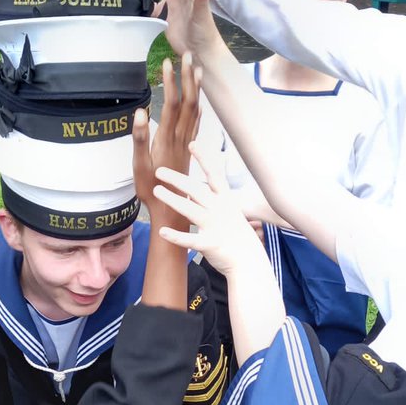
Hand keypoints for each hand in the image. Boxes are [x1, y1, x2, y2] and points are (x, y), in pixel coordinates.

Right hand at [133, 52, 201, 225]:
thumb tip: (140, 111)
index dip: (171, 82)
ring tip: (197, 67)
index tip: (168, 62)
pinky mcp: (190, 148)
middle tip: (188, 54)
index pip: (172, 104)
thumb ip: (139, 138)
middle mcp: (181, 137)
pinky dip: (199, 104)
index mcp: (166, 138)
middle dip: (188, 76)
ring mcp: (187, 142)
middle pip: (189, 101)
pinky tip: (200, 98)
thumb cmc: (151, 188)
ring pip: (196, 109)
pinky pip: (197, 121)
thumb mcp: (139, 165)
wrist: (172, 209)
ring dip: (196, 87)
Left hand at [154, 141, 268, 276]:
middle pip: (196, 190)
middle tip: (159, 171)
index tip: (192, 144)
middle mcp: (220, 210)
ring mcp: (214, 226)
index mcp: (225, 200)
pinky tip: (162, 231)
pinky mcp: (209, 244)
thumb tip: (192, 192)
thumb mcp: (228, 212)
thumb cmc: (236, 235)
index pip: (214, 175)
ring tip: (156, 192)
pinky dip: (176, 236)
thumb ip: (210, 201)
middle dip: (177, 179)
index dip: (204, 159)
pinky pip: (190, 240)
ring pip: (190, 210)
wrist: (249, 260)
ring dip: (172, 200)